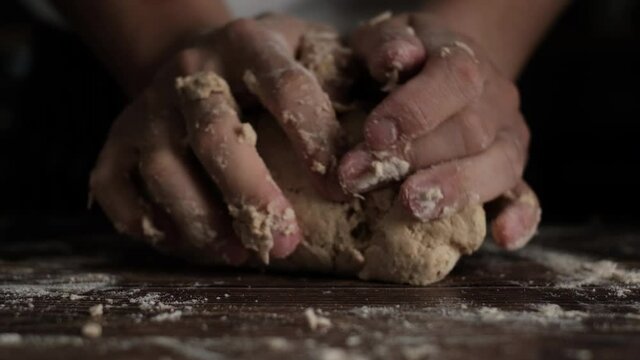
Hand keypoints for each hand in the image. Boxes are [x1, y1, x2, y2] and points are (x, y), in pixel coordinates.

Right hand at [89, 15, 347, 264]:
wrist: (191, 58)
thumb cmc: (266, 68)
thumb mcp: (310, 51)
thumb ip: (346, 78)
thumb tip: (382, 139)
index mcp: (248, 45)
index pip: (284, 86)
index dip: (313, 139)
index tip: (339, 189)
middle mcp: (192, 74)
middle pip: (215, 135)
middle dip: (251, 194)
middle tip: (286, 244)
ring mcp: (147, 109)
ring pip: (164, 170)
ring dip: (203, 221)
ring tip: (240, 252)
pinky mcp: (115, 142)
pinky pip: (117, 191)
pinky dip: (151, 226)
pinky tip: (191, 245)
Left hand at [338, 12, 540, 249]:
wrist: (441, 68)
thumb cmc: (404, 59)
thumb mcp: (386, 38)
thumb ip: (386, 44)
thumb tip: (396, 59)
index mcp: (463, 60)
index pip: (452, 81)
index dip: (415, 110)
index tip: (374, 136)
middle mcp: (495, 99)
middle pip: (469, 132)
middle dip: (414, 160)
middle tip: (361, 180)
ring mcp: (509, 137)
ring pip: (499, 165)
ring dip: (455, 189)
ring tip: (414, 208)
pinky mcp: (511, 170)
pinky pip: (526, 194)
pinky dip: (519, 216)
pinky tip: (503, 237)